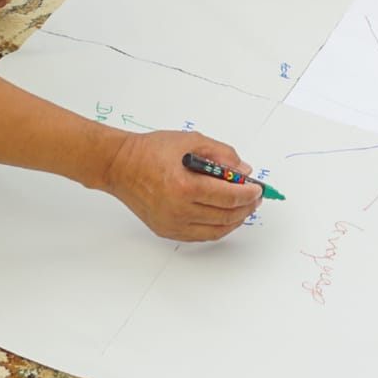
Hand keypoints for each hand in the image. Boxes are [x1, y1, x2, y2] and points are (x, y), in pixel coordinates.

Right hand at [101, 130, 261, 240]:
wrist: (119, 166)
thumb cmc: (151, 151)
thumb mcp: (190, 141)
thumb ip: (221, 154)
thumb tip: (243, 170)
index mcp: (184, 186)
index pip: (228, 197)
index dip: (248, 194)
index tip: (258, 189)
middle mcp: (178, 210)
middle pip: (225, 216)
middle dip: (245, 207)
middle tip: (254, 197)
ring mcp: (172, 224)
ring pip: (216, 230)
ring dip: (235, 220)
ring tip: (243, 207)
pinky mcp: (167, 231)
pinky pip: (201, 235)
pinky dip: (217, 228)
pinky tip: (224, 216)